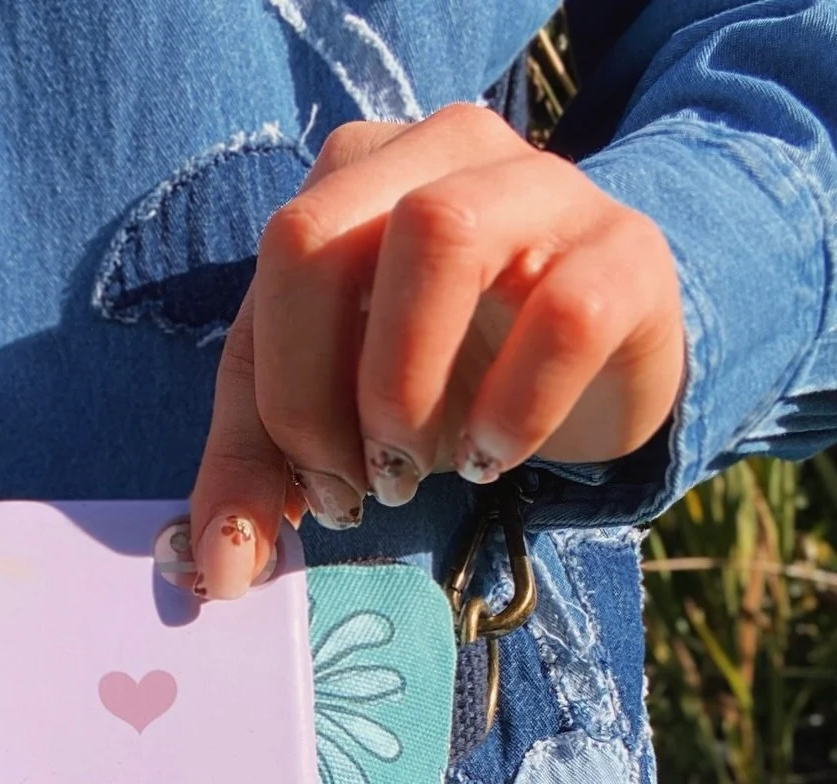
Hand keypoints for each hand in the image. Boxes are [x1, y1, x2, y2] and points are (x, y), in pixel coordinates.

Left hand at [180, 104, 685, 598]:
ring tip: (424, 465)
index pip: (275, 263)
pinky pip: (563, 316)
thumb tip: (219, 571)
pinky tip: (495, 452)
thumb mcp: (338, 408)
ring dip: (404, 392)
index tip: (314, 496)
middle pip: (315, 240)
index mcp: (353, 173)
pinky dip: (511, 410)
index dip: (277, 399)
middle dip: (314, 398)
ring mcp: (544, 186)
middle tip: (359, 485)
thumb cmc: (453, 370)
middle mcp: (440, 149)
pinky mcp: (627, 253)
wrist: (607, 358)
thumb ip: (263, 469)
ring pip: (436, 238)